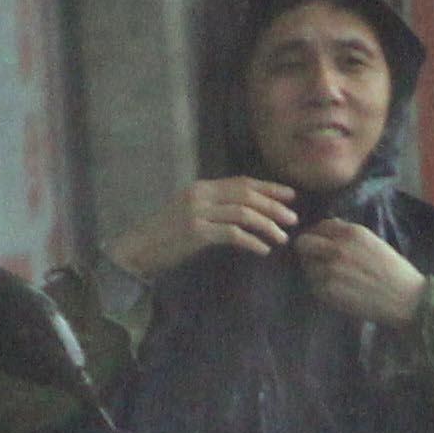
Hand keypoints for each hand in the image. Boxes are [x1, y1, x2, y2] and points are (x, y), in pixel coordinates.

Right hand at [106, 176, 295, 281]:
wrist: (139, 249)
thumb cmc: (169, 235)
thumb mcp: (193, 213)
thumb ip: (217, 207)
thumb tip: (249, 211)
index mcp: (202, 187)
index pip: (242, 182)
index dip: (269, 188)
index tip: (291, 195)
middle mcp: (200, 195)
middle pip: (246, 195)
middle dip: (274, 206)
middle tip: (293, 219)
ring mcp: (197, 212)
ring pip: (243, 214)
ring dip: (267, 226)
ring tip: (282, 238)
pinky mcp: (196, 232)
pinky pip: (232, 234)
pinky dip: (252, 241)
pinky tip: (263, 250)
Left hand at [292, 219, 430, 330]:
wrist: (408, 300)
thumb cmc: (395, 273)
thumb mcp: (374, 243)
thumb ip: (349, 236)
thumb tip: (327, 233)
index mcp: (351, 233)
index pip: (320, 227)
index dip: (319, 236)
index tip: (322, 246)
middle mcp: (337, 248)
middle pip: (302, 243)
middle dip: (307, 251)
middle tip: (317, 261)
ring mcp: (330, 269)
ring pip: (306, 266)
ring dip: (316, 272)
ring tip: (334, 281)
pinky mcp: (328, 290)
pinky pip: (314, 286)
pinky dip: (322, 289)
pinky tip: (340, 292)